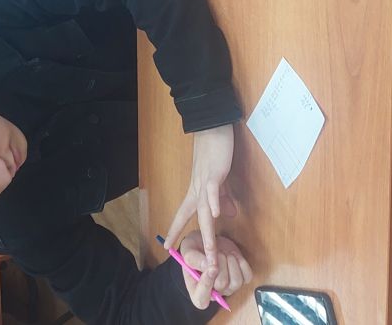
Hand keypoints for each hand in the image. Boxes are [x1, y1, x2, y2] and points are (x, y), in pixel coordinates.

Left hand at [165, 124, 237, 270]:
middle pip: (195, 219)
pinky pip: (213, 189)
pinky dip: (214, 202)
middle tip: (198, 264)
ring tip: (210, 250)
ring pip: (204, 211)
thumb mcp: (219, 180)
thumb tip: (223, 215)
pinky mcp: (214, 172)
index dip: (177, 230)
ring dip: (207, 231)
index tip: (168, 247)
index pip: (184, 215)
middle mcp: (197, 189)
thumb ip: (221, 198)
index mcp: (197, 191)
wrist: (213, 128)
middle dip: (198, 242)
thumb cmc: (215, 153)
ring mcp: (204, 182)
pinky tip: (215, 215)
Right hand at [175, 232, 252, 307]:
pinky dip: (242, 263)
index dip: (207, 285)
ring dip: (232, 264)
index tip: (211, 268)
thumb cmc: (194, 250)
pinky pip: (247, 276)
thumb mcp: (187, 251)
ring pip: (236, 283)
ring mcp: (229, 287)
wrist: (207, 242)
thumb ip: (194, 259)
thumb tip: (208, 266)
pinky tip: (233, 255)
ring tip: (225, 253)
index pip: (202, 299)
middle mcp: (214, 293)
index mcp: (197, 292)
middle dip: (221, 266)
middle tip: (218, 253)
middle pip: (222, 286)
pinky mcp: (241, 279)